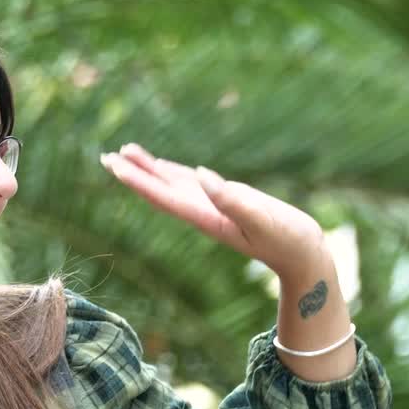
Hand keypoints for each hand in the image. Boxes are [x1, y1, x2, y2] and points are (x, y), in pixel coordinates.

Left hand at [100, 143, 326, 279]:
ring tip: (125, 152)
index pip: (164, 197)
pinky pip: (191, 184)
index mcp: (206, 218)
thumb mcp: (261, 219)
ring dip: (148, 170)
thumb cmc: (286, 239)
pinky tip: (163, 167)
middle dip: (133, 173)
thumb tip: (201, 175)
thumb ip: (232, 199)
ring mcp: (212, 208)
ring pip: (172, 185)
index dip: (139, 181)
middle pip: (159, 190)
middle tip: (106, 157)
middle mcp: (202, 213)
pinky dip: (173, 173)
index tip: (116, 166)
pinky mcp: (225, 202)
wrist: (302, 256)